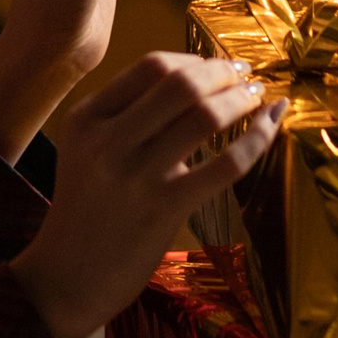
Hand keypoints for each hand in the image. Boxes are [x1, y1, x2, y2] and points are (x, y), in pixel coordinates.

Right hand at [9, 54, 284, 337]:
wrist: (67, 277)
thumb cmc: (86, 211)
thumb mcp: (87, 152)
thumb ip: (126, 118)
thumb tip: (198, 83)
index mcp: (87, 118)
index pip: (150, 67)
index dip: (195, 60)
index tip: (217, 66)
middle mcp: (107, 140)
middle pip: (180, 83)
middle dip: (224, 72)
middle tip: (246, 75)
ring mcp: (135, 175)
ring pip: (204, 117)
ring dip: (243, 100)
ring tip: (260, 99)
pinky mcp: (164, 208)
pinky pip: (225, 165)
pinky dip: (257, 140)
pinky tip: (270, 128)